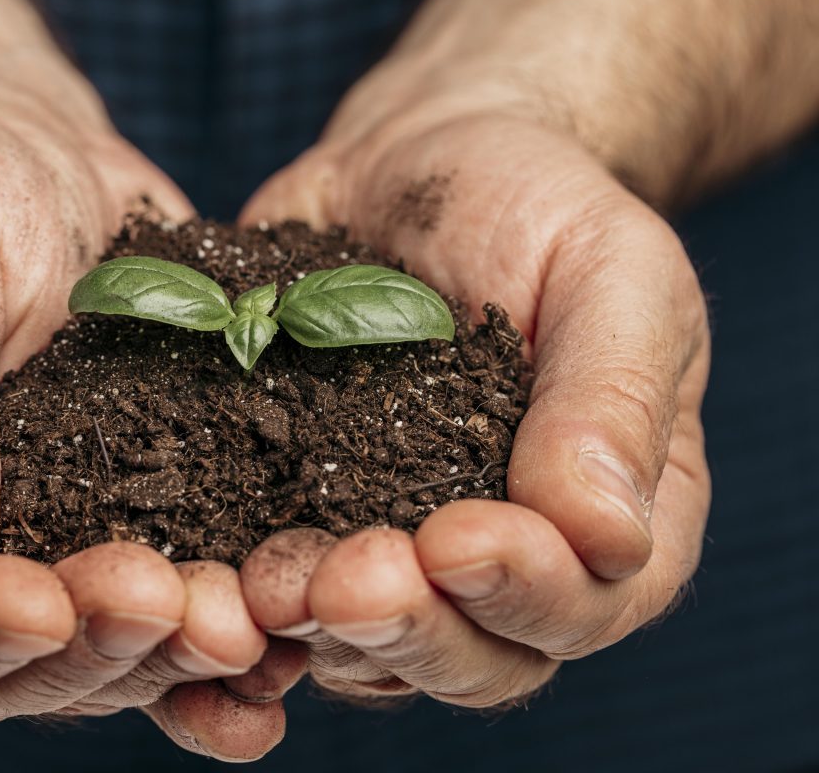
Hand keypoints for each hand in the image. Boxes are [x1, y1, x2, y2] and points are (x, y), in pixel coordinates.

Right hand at [0, 97, 287, 757]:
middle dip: (78, 654)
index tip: (42, 605)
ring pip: (74, 665)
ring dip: (156, 663)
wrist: (25, 155)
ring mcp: (19, 547)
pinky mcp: (110, 526)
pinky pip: (149, 623)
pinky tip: (271, 661)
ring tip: (237, 626)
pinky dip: (208, 660)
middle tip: (166, 602)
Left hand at [236, 109, 709, 704]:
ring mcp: (404, 555)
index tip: (457, 540)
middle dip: (411, 632)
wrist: (415, 162)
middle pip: (477, 661)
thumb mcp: (610, 268)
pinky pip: (281, 595)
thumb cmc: (535, 205)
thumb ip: (613, 397)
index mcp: (612, 515)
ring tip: (266, 581)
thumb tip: (606, 536)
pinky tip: (209, 570)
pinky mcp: (309, 526)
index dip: (526, 592)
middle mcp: (512, 563)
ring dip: (319, 630)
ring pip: (372, 650)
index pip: (588, 601)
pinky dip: (246, 601)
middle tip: (348, 581)